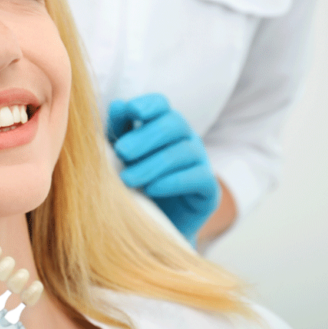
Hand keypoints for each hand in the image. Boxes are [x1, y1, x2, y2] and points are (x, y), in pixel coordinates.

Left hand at [107, 94, 219, 243]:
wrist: (154, 224)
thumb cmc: (135, 184)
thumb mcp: (122, 157)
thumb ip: (119, 131)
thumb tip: (118, 104)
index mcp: (163, 126)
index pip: (161, 104)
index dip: (148, 104)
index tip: (131, 110)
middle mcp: (186, 139)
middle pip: (173, 124)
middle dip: (145, 137)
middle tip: (121, 152)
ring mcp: (200, 162)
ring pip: (183, 152)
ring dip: (152, 164)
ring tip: (127, 179)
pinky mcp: (209, 189)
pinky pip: (197, 178)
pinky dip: (173, 182)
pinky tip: (151, 189)